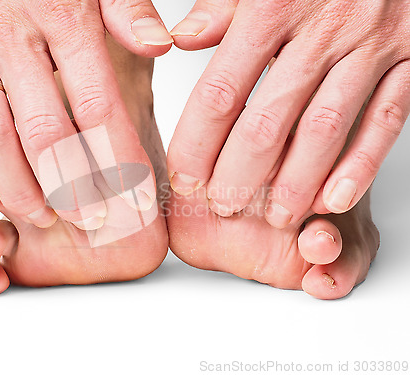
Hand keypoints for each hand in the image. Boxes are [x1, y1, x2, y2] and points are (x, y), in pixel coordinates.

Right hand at [0, 0, 171, 228]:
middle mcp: (11, 38)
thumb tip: (161, 43)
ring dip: (19, 187)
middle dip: (73, 187)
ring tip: (45, 216)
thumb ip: (128, 11)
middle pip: (46, 133)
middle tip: (95, 222)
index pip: (98, 108)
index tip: (138, 199)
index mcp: (63, 19)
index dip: (121, 161)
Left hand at [167, 0, 409, 226]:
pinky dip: (361, 163)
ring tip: (277, 217)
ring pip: (324, 129)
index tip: (186, 177)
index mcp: (273, 7)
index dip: (198, 143)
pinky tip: (336, 198)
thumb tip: (182, 40)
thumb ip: (221, 9)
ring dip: (298, 182)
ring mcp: (369, 46)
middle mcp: (322, 29)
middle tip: (224, 206)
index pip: (221, 92)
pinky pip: (385, 118)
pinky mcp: (408, 58)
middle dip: (241, 174)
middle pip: (269, 121)